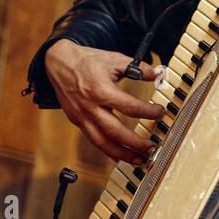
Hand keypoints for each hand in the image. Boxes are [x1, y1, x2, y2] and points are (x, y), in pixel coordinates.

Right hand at [44, 39, 163, 165]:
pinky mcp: (77, 122)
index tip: (160, 112)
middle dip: (136, 143)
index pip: (130, 107)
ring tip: (140, 160)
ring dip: (123, 155)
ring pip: (102, 143)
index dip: (148, 112)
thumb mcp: (114, 58)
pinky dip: (108, 151)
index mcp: (100, 89)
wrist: (58, 62)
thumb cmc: (87, 60)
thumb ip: (138, 68)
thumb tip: (158, 74)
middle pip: (115, 131)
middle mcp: (90, 106)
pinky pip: (93, 141)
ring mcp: (81, 116)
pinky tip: (121, 157)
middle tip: (153, 147)